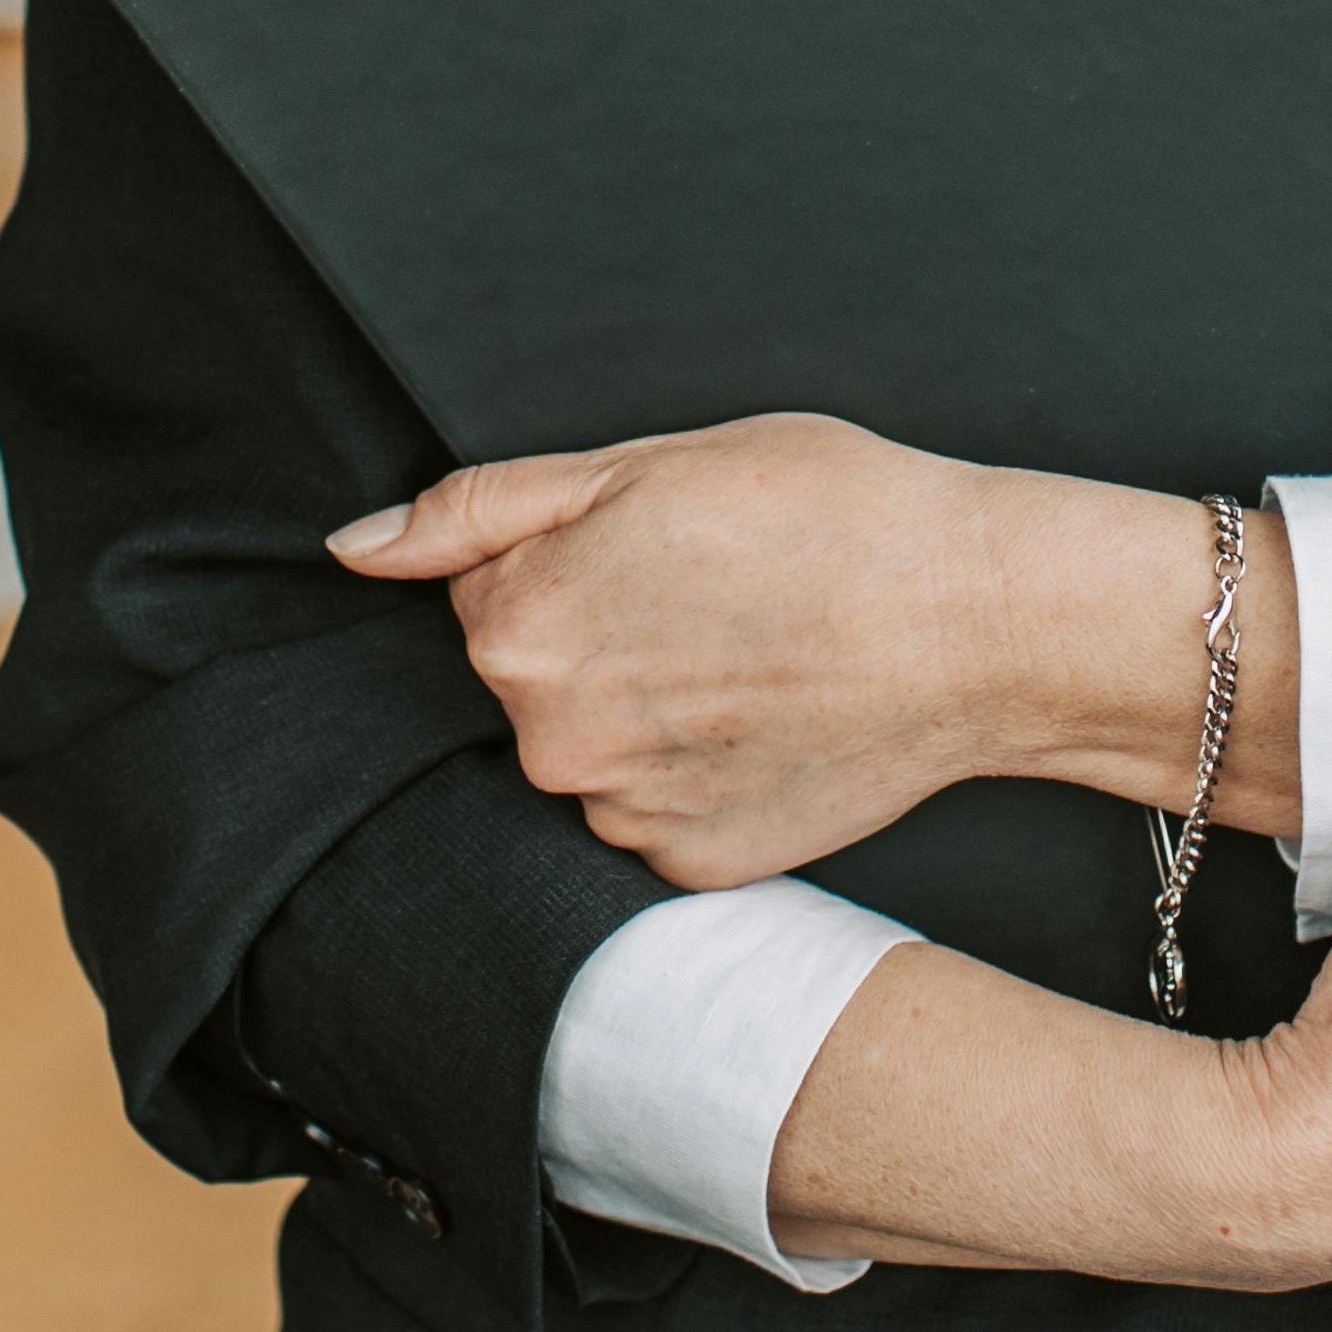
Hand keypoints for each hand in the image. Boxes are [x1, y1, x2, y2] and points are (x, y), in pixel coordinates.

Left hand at [330, 417, 1290, 888]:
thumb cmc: (828, 513)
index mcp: (521, 628)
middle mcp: (552, 741)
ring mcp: (624, 816)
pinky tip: (766, 721)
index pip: (483, 593)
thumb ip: (479, 508)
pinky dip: (695, 772)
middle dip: (596, 636)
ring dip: (644, 708)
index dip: (571, 557)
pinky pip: (655, 811)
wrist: (979, 620)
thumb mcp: (648, 464)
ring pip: (592, 749)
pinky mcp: (693, 867)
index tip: (658, 548)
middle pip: (529, 680)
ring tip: (752, 655)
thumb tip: (352, 547)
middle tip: (713, 594)